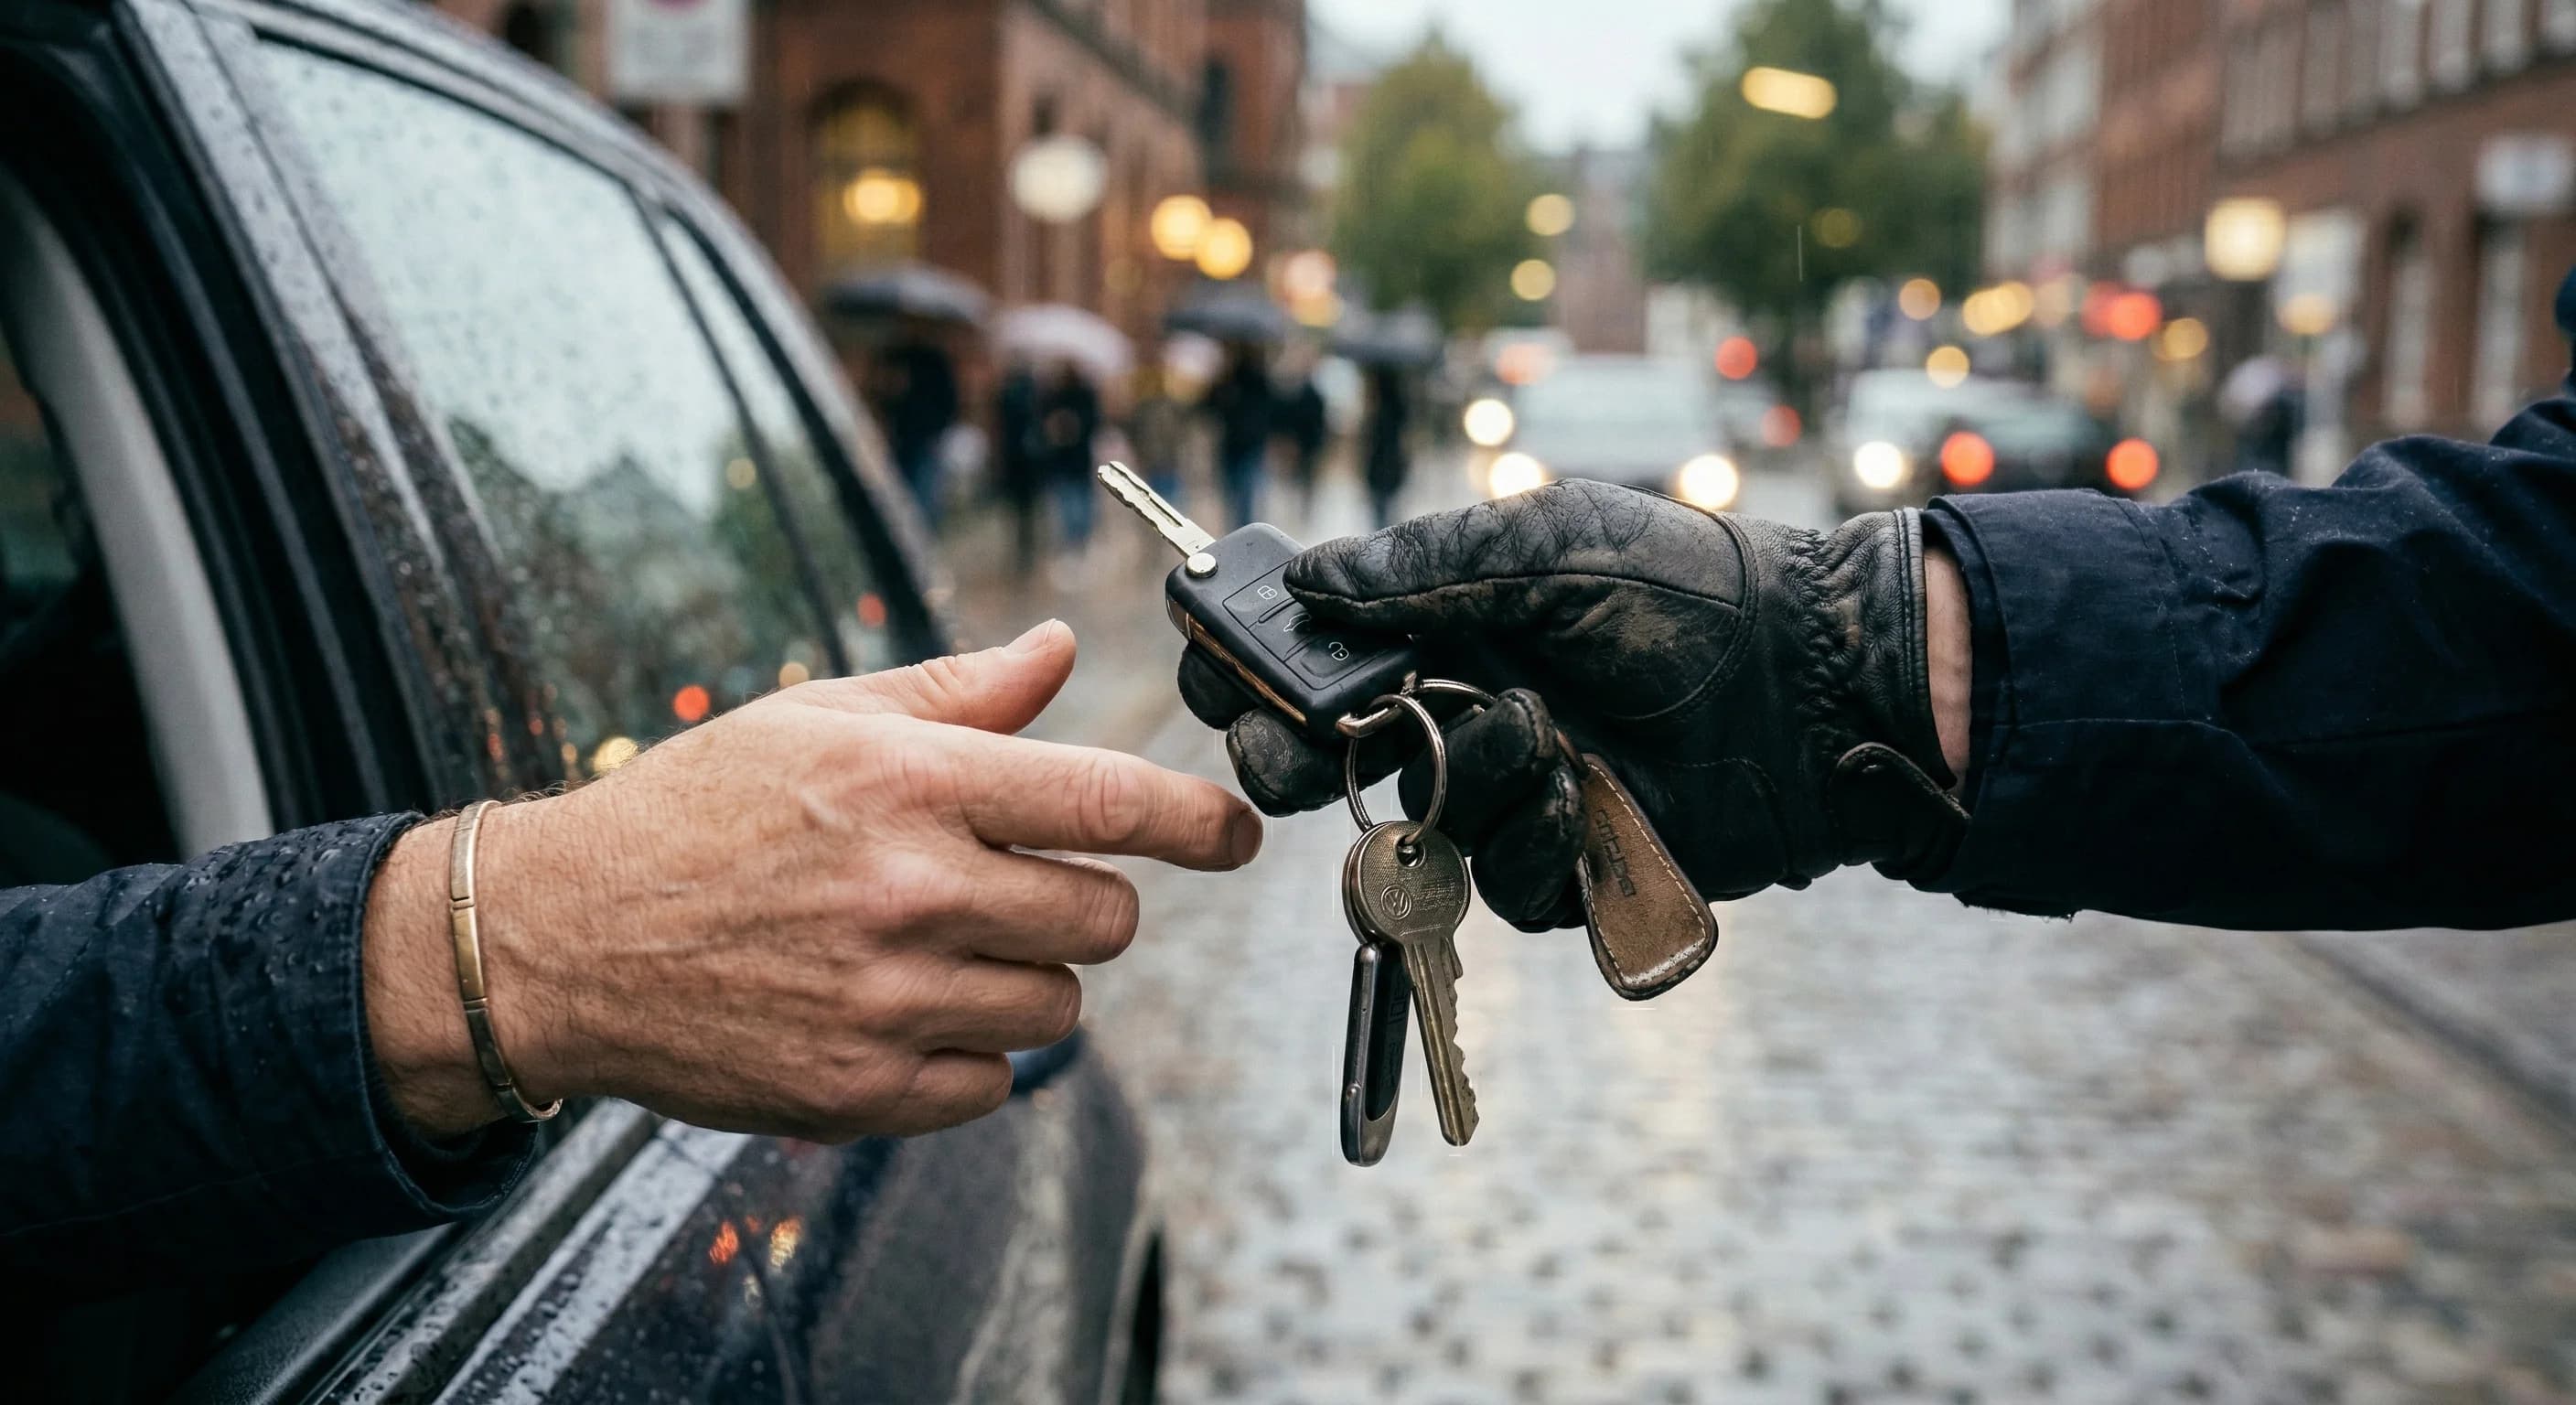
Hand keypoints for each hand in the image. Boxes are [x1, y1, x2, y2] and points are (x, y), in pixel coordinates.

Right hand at [369, 621, 1261, 1140]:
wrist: (563, 940)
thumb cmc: (697, 814)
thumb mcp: (821, 722)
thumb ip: (958, 694)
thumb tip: (1056, 650)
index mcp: (912, 785)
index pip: (1107, 801)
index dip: (1199, 821)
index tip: (1239, 834)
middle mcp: (912, 891)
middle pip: (1104, 917)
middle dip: (1079, 902)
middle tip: (1004, 888)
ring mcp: (888, 1001)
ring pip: (1055, 1005)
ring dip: (1020, 978)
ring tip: (930, 949)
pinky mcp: (861, 1091)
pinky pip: (990, 1085)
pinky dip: (965, 1058)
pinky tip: (894, 1013)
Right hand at [1177, 479, 1962, 928]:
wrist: (1818, 686)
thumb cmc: (1694, 592)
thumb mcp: (1556, 544)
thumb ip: (1425, 566)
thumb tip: (1306, 578)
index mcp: (1443, 626)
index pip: (1310, 655)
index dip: (1253, 667)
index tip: (1224, 673)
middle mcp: (1456, 711)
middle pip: (1317, 761)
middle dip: (1293, 760)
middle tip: (1310, 752)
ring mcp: (1504, 793)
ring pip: (1412, 827)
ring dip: (1467, 781)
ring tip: (1547, 735)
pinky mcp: (1559, 867)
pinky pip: (1496, 884)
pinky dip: (1531, 841)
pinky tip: (1585, 795)